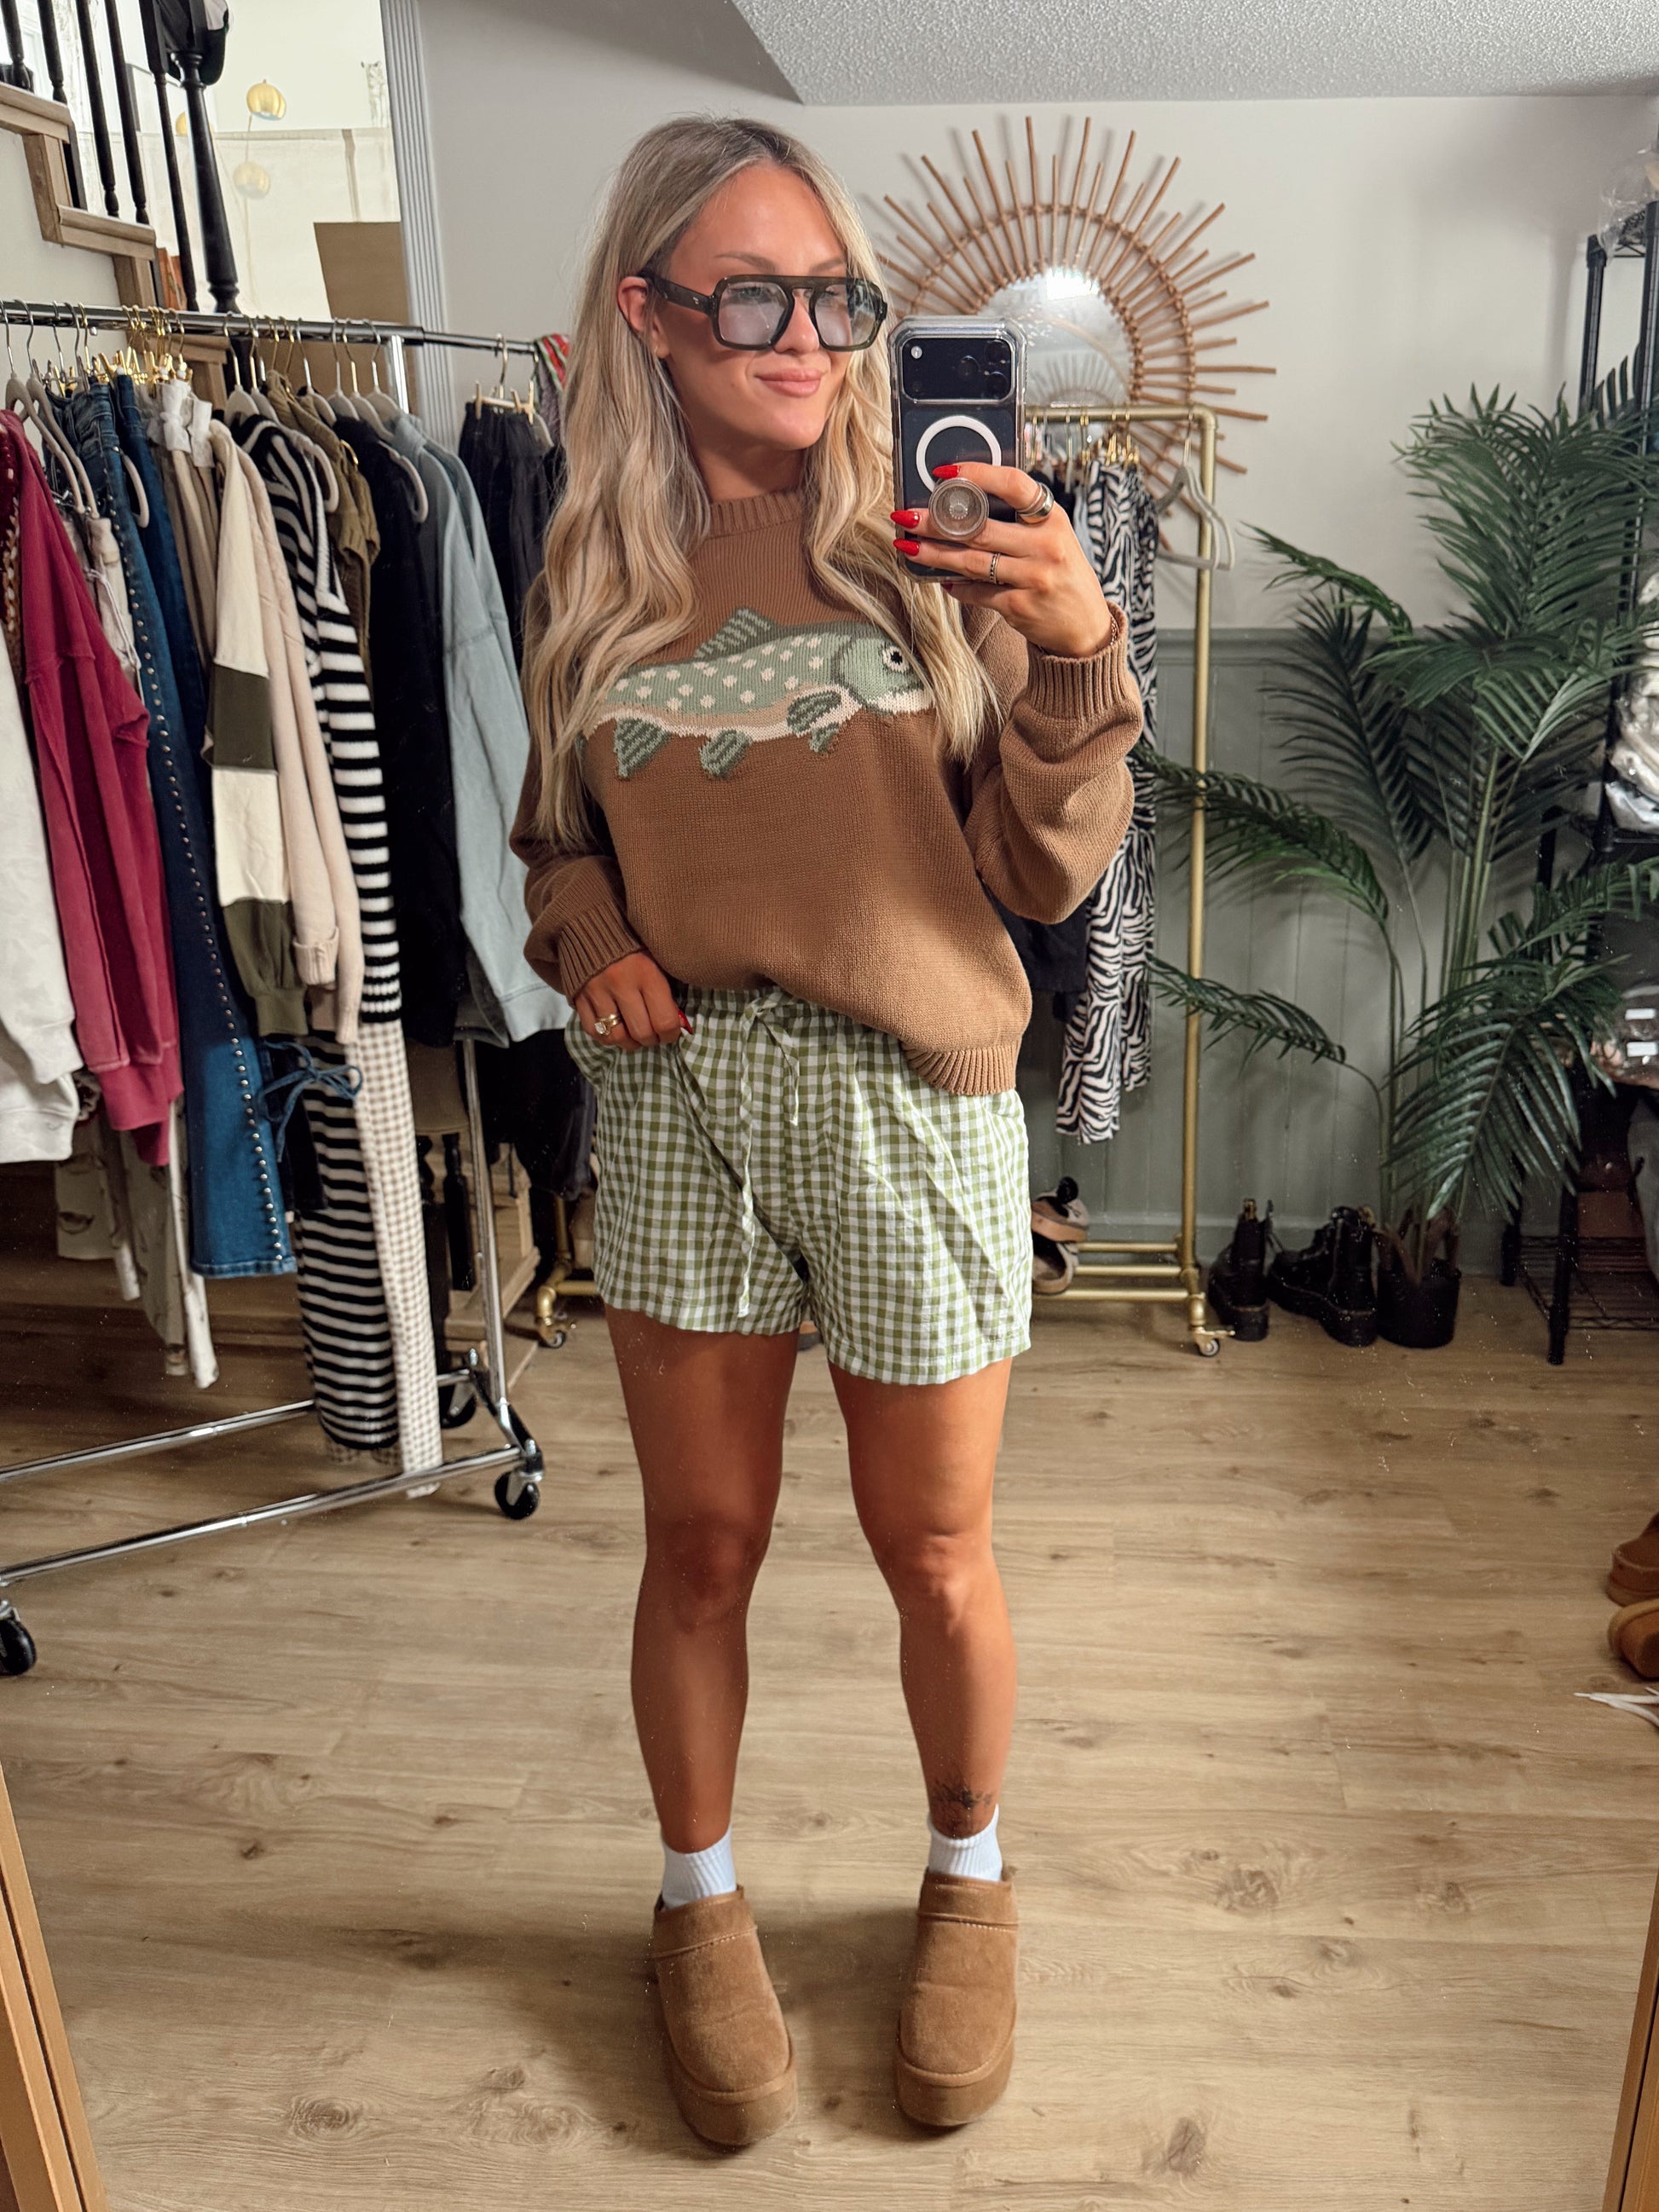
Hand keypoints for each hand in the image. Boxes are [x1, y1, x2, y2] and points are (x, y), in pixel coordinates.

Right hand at [575, 950, 687, 1049]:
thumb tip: (677, 1022)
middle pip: (641, 1033)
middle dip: (653, 1040)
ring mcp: (596, 992)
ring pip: (616, 1037)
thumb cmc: (632, 939)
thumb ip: (666, 988)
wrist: (589, 921)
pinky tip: (616, 1029)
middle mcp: (620, 984)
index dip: (672, 1034)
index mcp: (646, 973)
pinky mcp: (578, 997)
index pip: (664, 1021)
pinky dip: (607, 1037)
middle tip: (655, 1035)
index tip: (672, 1031)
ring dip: (630, 1042)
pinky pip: (593, 1031)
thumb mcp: (657, 956)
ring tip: (635, 1034)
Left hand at [891, 463, 1116, 659]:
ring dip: (934, 554)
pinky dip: (956, 587)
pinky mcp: (1020, 606)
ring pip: (971, 561)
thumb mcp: (1053, 537)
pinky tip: (940, 580)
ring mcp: (1033, 577)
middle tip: (906, 515)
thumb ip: (1020, 520)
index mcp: (1053, 518)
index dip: (978, 473)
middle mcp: (1045, 545)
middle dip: (936, 521)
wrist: (1085, 626)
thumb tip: (964, 504)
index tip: (944, 472)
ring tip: (907, 546)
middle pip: (980, 527)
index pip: (1014, 484)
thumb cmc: (1061, 574)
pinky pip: (977, 592)